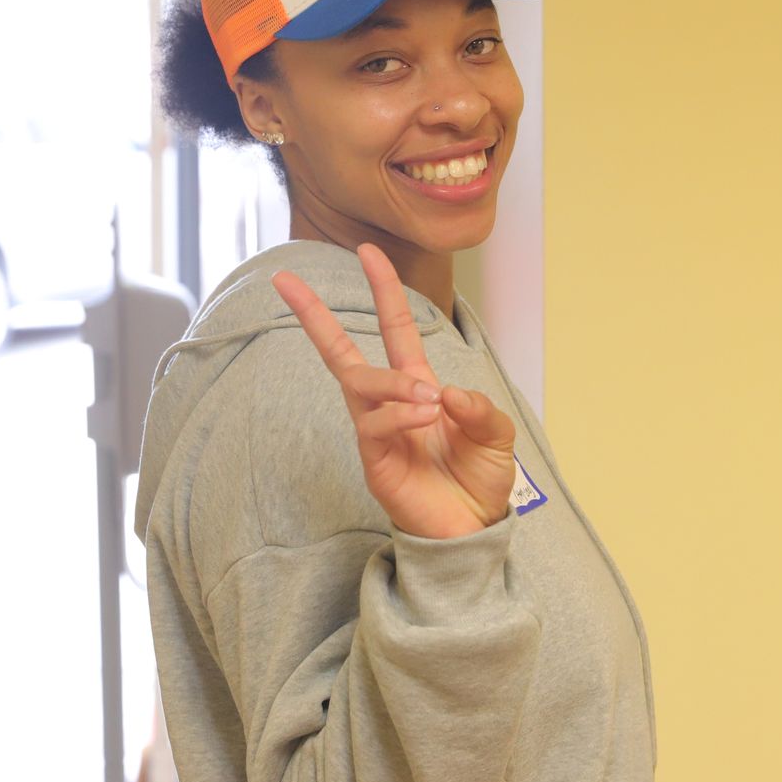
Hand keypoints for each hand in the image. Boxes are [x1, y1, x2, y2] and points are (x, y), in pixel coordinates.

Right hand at [271, 242, 516, 539]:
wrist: (473, 530)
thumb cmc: (478, 480)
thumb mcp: (496, 435)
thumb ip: (479, 408)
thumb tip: (444, 392)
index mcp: (418, 386)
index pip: (394, 328)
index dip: (384, 290)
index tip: (367, 251)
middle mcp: (389, 403)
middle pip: (340, 351)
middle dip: (313, 316)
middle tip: (284, 280)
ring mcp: (376, 431)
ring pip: (359, 383)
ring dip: (393, 383)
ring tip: (428, 401)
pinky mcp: (373, 460)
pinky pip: (373, 424)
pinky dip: (399, 415)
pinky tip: (424, 421)